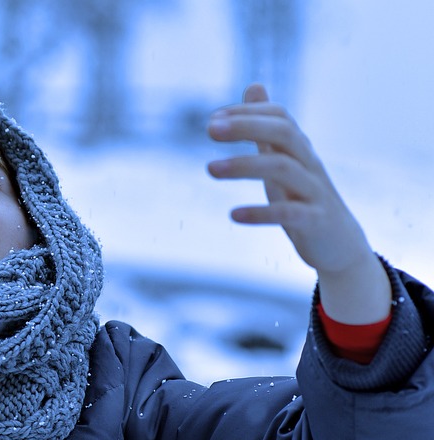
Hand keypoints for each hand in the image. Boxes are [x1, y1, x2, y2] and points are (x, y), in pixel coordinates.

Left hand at [207, 85, 390, 323]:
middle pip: (284, 133)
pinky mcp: (315, 222)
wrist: (340, 245)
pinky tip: (233, 215)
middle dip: (246, 126)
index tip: (213, 118)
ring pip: (283, 168)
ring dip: (243, 165)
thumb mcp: (283, 159)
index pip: (279, 117)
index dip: (247, 113)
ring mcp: (314, 192)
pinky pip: (290, 213)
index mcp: (299, 149)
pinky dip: (261, 212)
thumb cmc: (304, 197)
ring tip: (209, 169)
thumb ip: (266, 128)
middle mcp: (309, 164)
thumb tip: (253, 85)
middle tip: (208, 130)